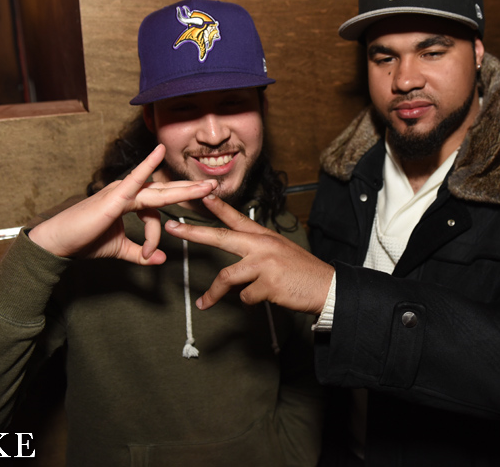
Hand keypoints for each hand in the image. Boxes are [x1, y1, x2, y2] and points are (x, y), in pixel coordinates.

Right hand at [29, 145, 216, 264]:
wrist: (58, 244)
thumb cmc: (83, 242)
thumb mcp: (119, 249)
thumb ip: (140, 252)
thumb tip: (160, 260)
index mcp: (128, 201)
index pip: (155, 212)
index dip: (156, 234)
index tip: (149, 254)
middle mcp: (126, 192)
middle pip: (164, 190)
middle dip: (190, 190)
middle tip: (213, 187)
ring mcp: (121, 192)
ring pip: (159, 190)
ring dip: (184, 189)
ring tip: (206, 186)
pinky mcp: (114, 197)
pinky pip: (135, 180)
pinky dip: (148, 165)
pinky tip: (158, 151)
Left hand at [164, 194, 333, 313]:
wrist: (327, 287)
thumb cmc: (303, 273)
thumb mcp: (281, 253)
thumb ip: (257, 254)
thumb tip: (234, 270)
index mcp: (265, 237)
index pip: (236, 218)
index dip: (218, 206)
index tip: (202, 195)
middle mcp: (262, 246)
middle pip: (220, 237)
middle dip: (193, 232)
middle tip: (172, 229)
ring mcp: (265, 264)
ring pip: (227, 277)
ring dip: (214, 294)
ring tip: (204, 304)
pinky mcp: (268, 284)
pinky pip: (245, 297)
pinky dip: (250, 302)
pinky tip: (264, 299)